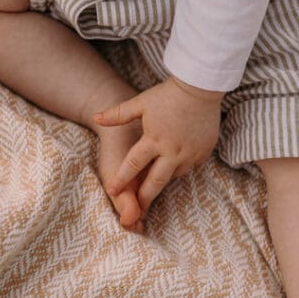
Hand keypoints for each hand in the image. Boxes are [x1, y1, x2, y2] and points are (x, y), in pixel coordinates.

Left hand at [94, 75, 223, 214]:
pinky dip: (180, 167)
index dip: (121, 179)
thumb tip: (95, 118)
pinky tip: (174, 164)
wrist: (201, 87)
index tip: (112, 191)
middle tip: (137, 210)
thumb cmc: (168, 94)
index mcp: (153, 139)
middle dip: (144, 197)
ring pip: (174, 176)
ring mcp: (190, 153)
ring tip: (154, 186)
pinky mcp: (203, 152)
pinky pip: (190, 166)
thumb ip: (118, 114)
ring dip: (163, 180)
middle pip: (155, 182)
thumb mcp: (141, 103)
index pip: (133, 165)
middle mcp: (172, 151)